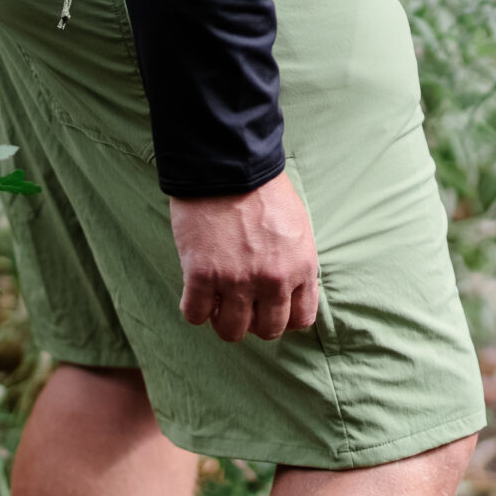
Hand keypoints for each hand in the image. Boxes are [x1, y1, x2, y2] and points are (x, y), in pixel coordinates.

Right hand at [170, 174, 320, 341]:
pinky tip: (196, 293)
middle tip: (240, 305)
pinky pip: (196, 314)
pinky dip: (195, 309)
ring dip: (223, 320)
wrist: (227, 164)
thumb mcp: (297, 227)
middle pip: (266, 330)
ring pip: (231, 331)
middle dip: (254, 322)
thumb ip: (295, 263)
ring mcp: (237, 281)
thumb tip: (288, 290)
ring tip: (217, 301)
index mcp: (301, 268)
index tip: (268, 309)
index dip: (282, 318)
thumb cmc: (262, 190)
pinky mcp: (202, 275)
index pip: (300, 320)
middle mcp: (272, 280)